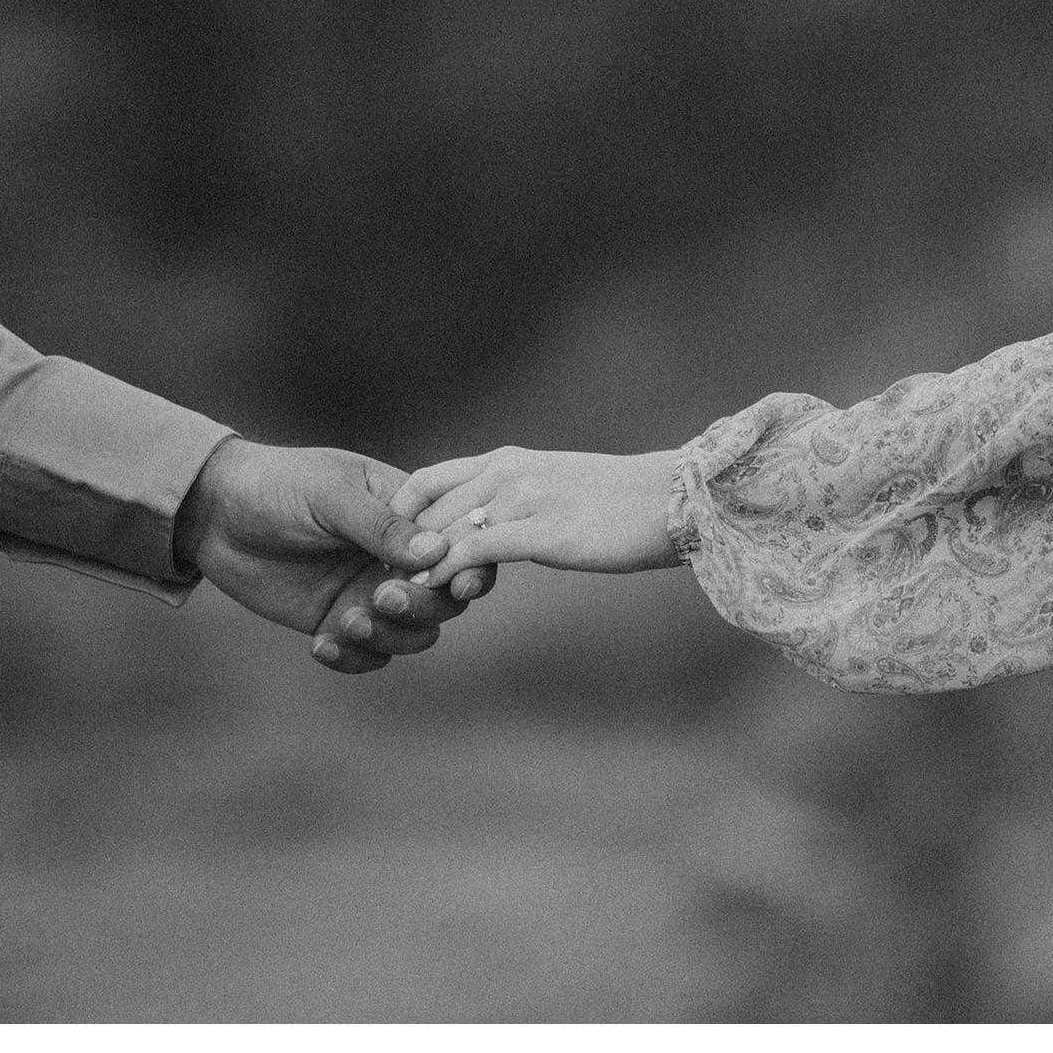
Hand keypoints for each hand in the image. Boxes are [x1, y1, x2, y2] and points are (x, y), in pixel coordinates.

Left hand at [174, 437, 496, 672]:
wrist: (214, 513)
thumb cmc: (278, 485)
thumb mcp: (330, 495)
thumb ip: (382, 526)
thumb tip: (440, 552)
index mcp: (409, 515)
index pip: (461, 546)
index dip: (471, 569)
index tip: (455, 585)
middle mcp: (397, 557)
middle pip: (443, 599)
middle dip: (421, 607)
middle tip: (380, 597)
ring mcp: (369, 591)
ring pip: (412, 634)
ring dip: (389, 636)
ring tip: (346, 622)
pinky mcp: (337, 620)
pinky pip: (367, 654)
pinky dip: (353, 657)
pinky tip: (320, 645)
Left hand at [388, 446, 680, 590]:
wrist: (674, 499)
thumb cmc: (625, 501)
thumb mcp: (559, 490)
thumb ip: (520, 502)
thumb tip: (492, 531)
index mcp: (509, 460)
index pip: (430, 480)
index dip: (400, 515)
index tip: (387, 550)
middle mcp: (507, 473)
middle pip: (427, 507)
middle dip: (398, 546)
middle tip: (378, 580)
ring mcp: (522, 499)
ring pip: (443, 528)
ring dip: (414, 562)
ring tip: (392, 592)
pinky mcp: (540, 532)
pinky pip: (474, 549)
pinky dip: (445, 569)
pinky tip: (431, 590)